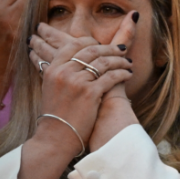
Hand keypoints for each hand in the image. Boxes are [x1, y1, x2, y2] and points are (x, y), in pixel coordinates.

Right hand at [30, 21, 133, 153]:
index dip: (91, 42)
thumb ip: (61, 71)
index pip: (74, 45)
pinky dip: (123, 74)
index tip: (102, 44)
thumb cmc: (57, 114)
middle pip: (92, 51)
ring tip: (128, 63)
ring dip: (120, 61)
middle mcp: (64, 72)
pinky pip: (112, 77)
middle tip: (122, 50)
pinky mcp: (90, 93)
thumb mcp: (51, 87)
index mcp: (53, 69)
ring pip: (104, 62)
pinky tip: (128, 75)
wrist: (56, 137)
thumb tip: (77, 58)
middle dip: (111, 48)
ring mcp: (77, 82)